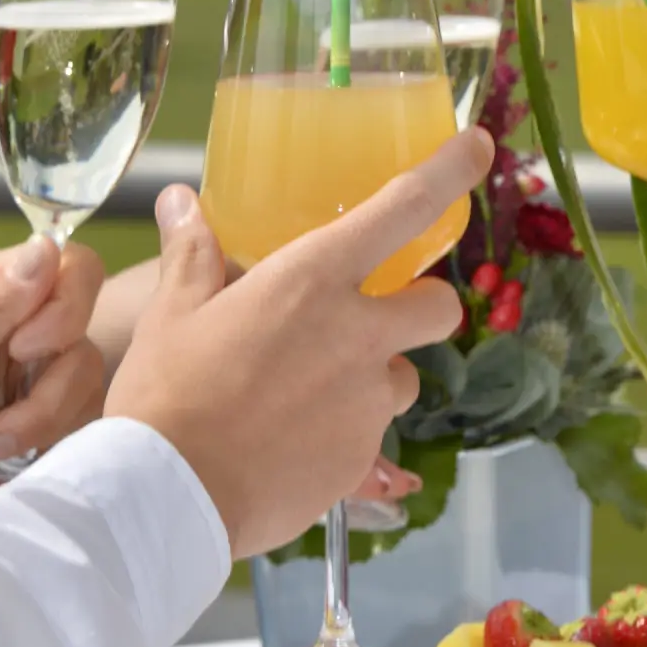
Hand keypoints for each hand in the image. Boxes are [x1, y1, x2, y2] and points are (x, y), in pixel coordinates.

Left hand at [0, 239, 105, 513]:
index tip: (23, 349)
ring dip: (34, 422)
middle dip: (50, 383)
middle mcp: (30, 316)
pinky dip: (38, 440)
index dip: (67, 304)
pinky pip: (82, 415)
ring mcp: (46, 364)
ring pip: (86, 379)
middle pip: (87, 326)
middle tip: (1, 417)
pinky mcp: (56, 407)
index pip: (74, 265)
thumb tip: (47, 246)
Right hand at [106, 127, 493, 558]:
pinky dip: (344, 428)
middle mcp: (357, 335)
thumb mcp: (173, 314)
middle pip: (439, 305)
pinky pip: (371, 433)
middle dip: (424, 302)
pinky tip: (292, 438)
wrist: (170, 499)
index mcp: (313, 280)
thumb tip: (182, 202)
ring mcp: (367, 401)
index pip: (404, 207)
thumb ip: (193, 254)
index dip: (450, 172)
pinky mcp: (363, 457)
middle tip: (378, 311)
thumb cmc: (168, 396)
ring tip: (310, 388)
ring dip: (375, 374)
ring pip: (403, 377)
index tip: (477, 147)